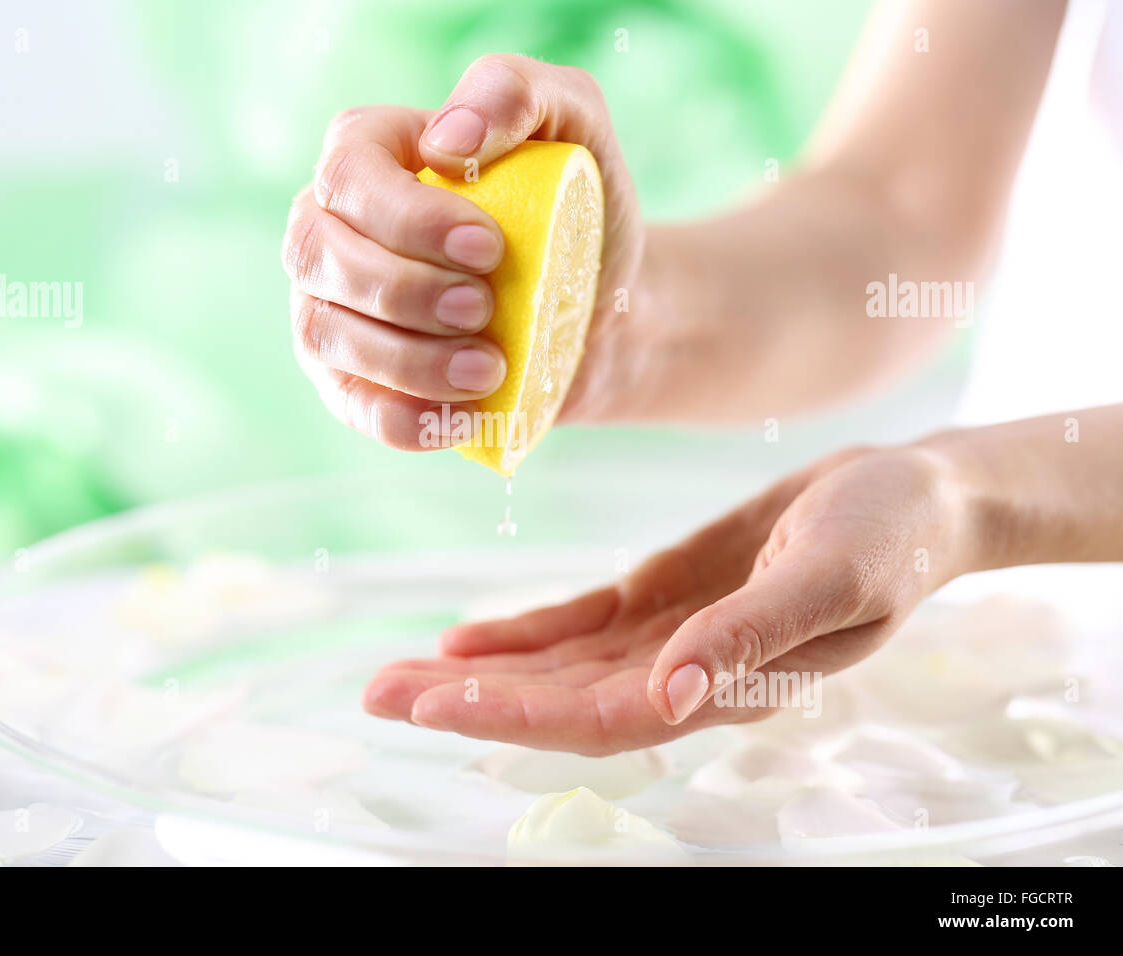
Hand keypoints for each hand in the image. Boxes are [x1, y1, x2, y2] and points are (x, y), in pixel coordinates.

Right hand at [283, 54, 642, 449]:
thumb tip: (447, 138)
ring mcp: (330, 308)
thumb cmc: (577, 208)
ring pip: (326, 333)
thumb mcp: (573, 122)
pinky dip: (405, 418)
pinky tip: (464, 414)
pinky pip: (353, 405)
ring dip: (406, 359)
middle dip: (403, 289)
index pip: (348, 175)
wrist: (597, 308)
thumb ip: (517, 92)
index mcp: (368, 155)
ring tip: (490, 368)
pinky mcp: (351, 380)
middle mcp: (329, 228)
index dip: (406, 217)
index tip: (488, 247)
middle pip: (320, 255)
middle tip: (486, 307)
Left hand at [363, 444, 975, 754]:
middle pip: (556, 701)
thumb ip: (750, 639)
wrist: (911, 496)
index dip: (517, 713)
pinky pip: (575, 625)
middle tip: (378, 691)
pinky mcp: (659, 596)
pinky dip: (518, 636)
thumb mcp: (829, 579)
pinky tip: (464, 639)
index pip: (600, 717)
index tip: (439, 700)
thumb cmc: (888, 536)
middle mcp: (680, 673)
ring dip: (476, 675)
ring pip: (554, 669)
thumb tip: (671, 698)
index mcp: (721, 682)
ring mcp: (666, 637)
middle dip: (467, 701)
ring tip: (395, 673)